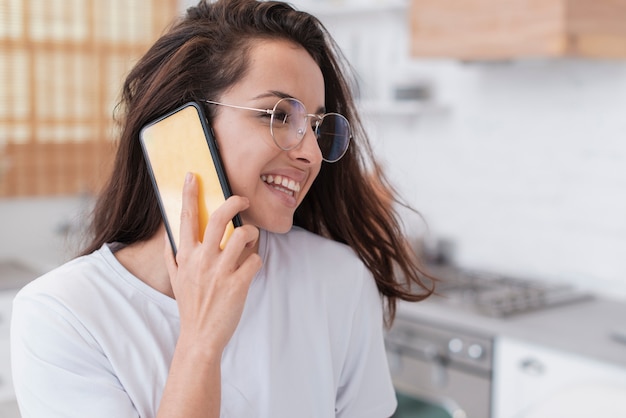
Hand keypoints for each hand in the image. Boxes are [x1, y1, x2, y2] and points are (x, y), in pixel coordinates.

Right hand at [164, 172, 261, 353]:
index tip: (193, 176)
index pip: (187, 217)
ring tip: (250, 242)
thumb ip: (172, 255)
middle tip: (243, 200)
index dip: (190, 193)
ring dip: (252, 235)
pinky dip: (256, 261)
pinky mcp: (238, 284)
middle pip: (221, 217)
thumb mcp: (175, 279)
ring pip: (244, 235)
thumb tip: (171, 234)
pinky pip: (255, 260)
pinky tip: (251, 268)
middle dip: (235, 202)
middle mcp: (202, 260)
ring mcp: (220, 272)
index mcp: (185, 256)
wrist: (200, 337)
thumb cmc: (190, 306)